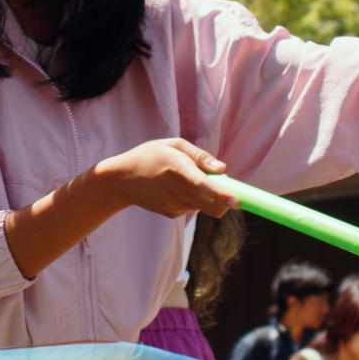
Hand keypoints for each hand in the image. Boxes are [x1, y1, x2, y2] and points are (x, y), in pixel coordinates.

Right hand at [96, 138, 237, 218]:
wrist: (122, 180)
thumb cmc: (150, 156)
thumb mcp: (173, 145)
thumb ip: (200, 156)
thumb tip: (223, 169)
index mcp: (178, 170)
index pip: (203, 186)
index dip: (222, 195)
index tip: (236, 201)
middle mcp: (177, 192)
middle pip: (213, 206)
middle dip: (226, 199)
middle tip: (223, 184)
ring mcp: (174, 206)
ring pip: (205, 205)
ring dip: (206, 195)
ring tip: (184, 178)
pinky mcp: (172, 214)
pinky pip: (193, 207)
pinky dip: (193, 198)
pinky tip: (175, 188)